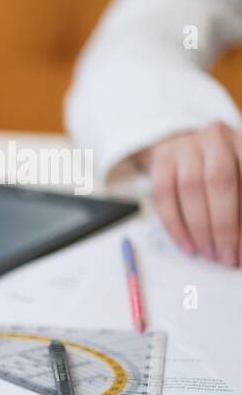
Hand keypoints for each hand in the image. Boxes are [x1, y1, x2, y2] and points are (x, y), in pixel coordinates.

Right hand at [137, 123, 241, 267]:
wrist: (191, 153)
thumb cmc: (227, 174)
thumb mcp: (241, 185)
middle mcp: (217, 137)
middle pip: (220, 182)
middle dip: (224, 225)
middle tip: (227, 257)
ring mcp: (186, 146)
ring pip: (190, 189)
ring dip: (200, 228)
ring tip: (209, 254)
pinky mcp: (161, 159)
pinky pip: (163, 195)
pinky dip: (175, 225)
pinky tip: (187, 246)